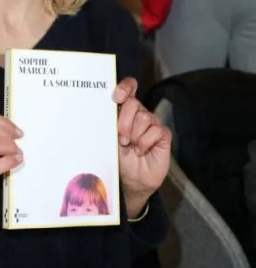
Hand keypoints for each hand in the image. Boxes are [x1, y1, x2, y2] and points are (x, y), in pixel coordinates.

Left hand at [113, 78, 170, 217]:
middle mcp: (139, 114)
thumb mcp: (110, 139)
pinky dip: (146, 142)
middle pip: (133, 104)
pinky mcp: (163, 135)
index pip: (129, 89)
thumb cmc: (119, 158)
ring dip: (135, 134)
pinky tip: (141, 151)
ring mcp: (152, 124)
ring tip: (130, 147)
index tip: (117, 96)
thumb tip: (104, 111)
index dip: (125, 87)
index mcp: (125, 111)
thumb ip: (109, 124)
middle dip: (124, 122)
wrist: (132, 180)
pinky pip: (156, 130)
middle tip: (121, 139)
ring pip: (145, 117)